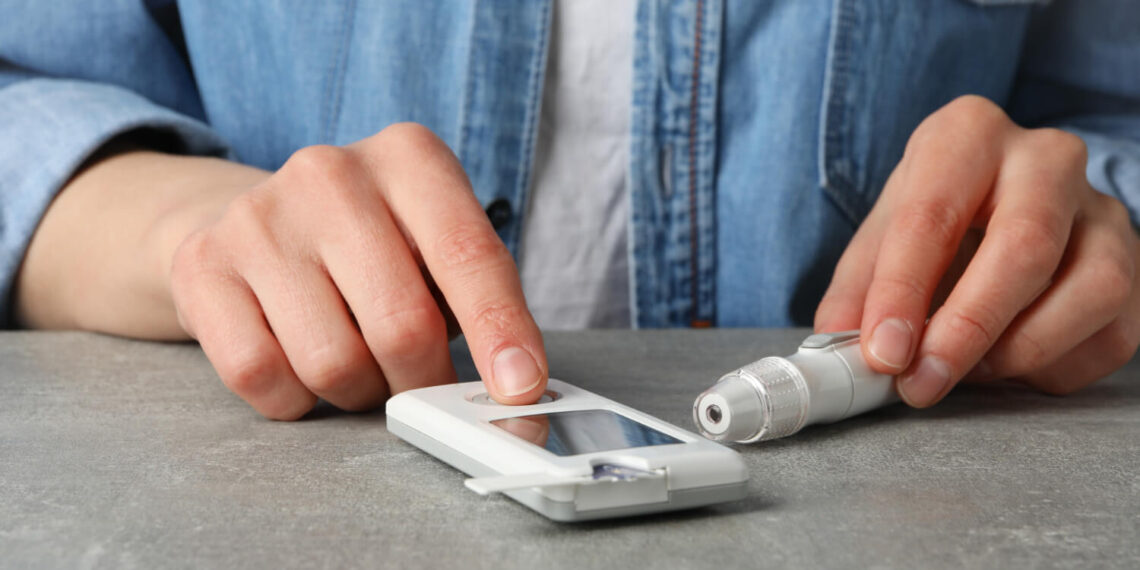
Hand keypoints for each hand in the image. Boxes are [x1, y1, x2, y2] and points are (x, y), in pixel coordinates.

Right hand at [168, 124, 547, 417]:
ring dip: (357, 392)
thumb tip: (515, 389)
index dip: (501, 331)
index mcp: (409, 158)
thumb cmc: (372, 248)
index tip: (520, 388)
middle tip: (418, 383)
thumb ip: (479, 306)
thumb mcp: (436, 249)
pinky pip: (260, 375)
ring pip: (332, 363)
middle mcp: (332, 173)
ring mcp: (260, 217)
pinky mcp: (204, 265)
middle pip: (402, 325)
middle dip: (421, 380)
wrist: (255, 222)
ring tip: (356, 362)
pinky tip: (299, 367)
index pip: (469, 255)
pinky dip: (293, 399)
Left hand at [815, 96, 1139, 406]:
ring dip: (1018, 350)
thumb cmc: (934, 218)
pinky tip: (1009, 365)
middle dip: (968, 327)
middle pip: (1025, 247)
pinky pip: (1112, 333)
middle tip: (921, 381)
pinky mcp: (1135, 265)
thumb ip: (857, 292)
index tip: (882, 352)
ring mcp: (1102, 211)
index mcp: (967, 135)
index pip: (932, 214)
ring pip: (1088, 290)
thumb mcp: (881, 237)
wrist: (999, 205)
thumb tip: (841, 350)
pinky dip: (1054, 367)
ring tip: (965, 370)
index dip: (903, 291)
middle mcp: (1046, 159)